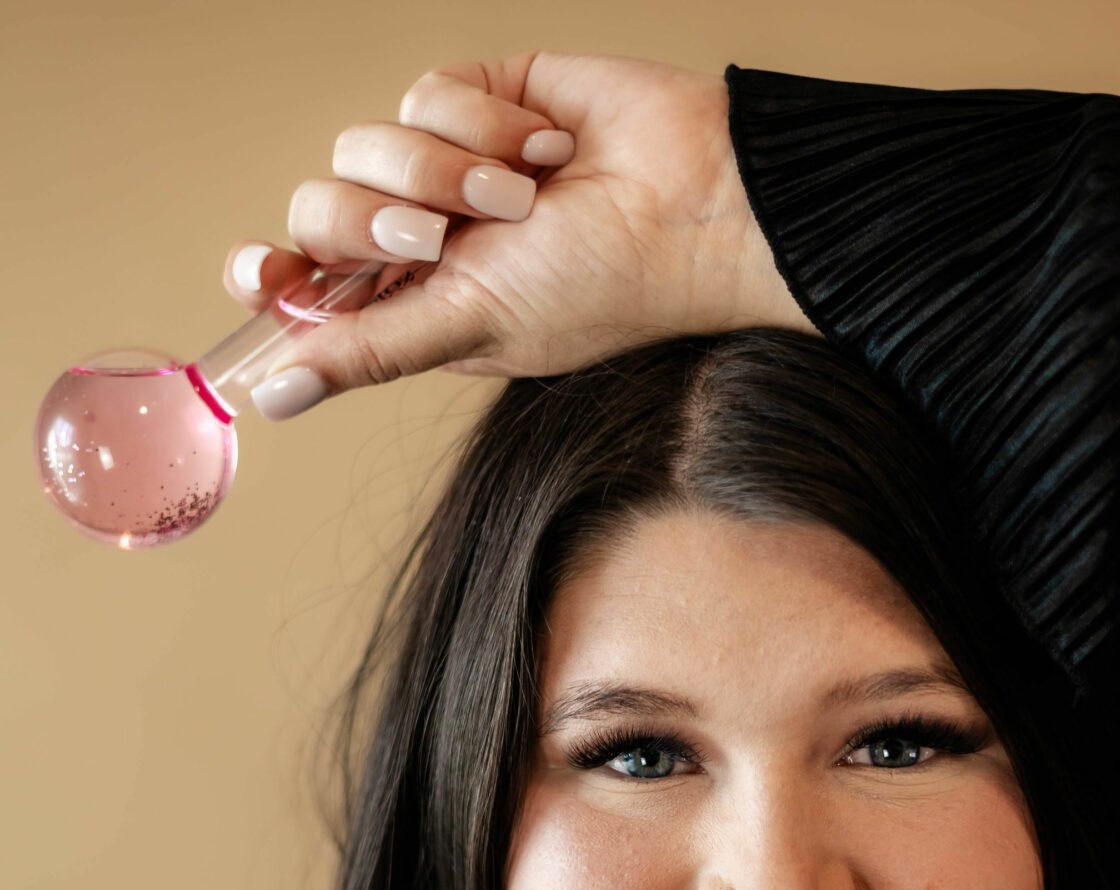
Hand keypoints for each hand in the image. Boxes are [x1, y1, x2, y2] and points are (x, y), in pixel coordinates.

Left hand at [223, 53, 811, 411]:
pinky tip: (545, 151)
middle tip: (442, 238)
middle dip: (377, 222)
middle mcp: (422, 237)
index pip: (306, 284)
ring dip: (446, 173)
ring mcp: (447, 166)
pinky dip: (487, 128)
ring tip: (522, 199)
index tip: (264, 272)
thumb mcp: (470, 328)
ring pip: (368, 145)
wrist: (688, 202)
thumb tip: (273, 397)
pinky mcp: (481, 100)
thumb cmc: (601, 286)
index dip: (274, 271)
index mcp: (413, 305)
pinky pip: (430, 94)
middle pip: (323, 210)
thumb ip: (367, 353)